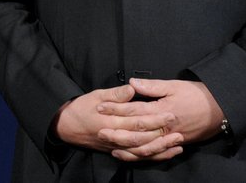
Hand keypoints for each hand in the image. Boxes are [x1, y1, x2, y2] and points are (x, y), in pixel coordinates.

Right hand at [53, 86, 183, 159]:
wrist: (66, 127)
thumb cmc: (81, 109)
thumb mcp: (96, 95)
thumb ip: (115, 94)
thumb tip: (132, 88)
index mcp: (111, 121)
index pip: (137, 121)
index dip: (155, 119)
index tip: (170, 114)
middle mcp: (115, 137)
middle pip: (143, 138)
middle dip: (162, 134)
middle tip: (178, 128)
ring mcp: (117, 147)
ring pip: (142, 151)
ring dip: (161, 148)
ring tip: (178, 143)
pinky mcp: (117, 151)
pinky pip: (137, 157)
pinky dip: (152, 156)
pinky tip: (165, 153)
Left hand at [96, 78, 223, 160]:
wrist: (219, 110)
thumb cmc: (196, 94)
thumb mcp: (174, 85)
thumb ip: (152, 86)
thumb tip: (132, 82)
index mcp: (161, 110)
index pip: (134, 110)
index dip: (116, 108)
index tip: (100, 106)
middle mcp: (164, 127)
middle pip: (136, 132)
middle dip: (116, 132)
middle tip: (99, 130)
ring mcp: (169, 138)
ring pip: (144, 147)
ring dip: (127, 147)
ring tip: (111, 146)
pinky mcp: (174, 144)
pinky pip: (156, 154)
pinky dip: (142, 155)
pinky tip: (131, 154)